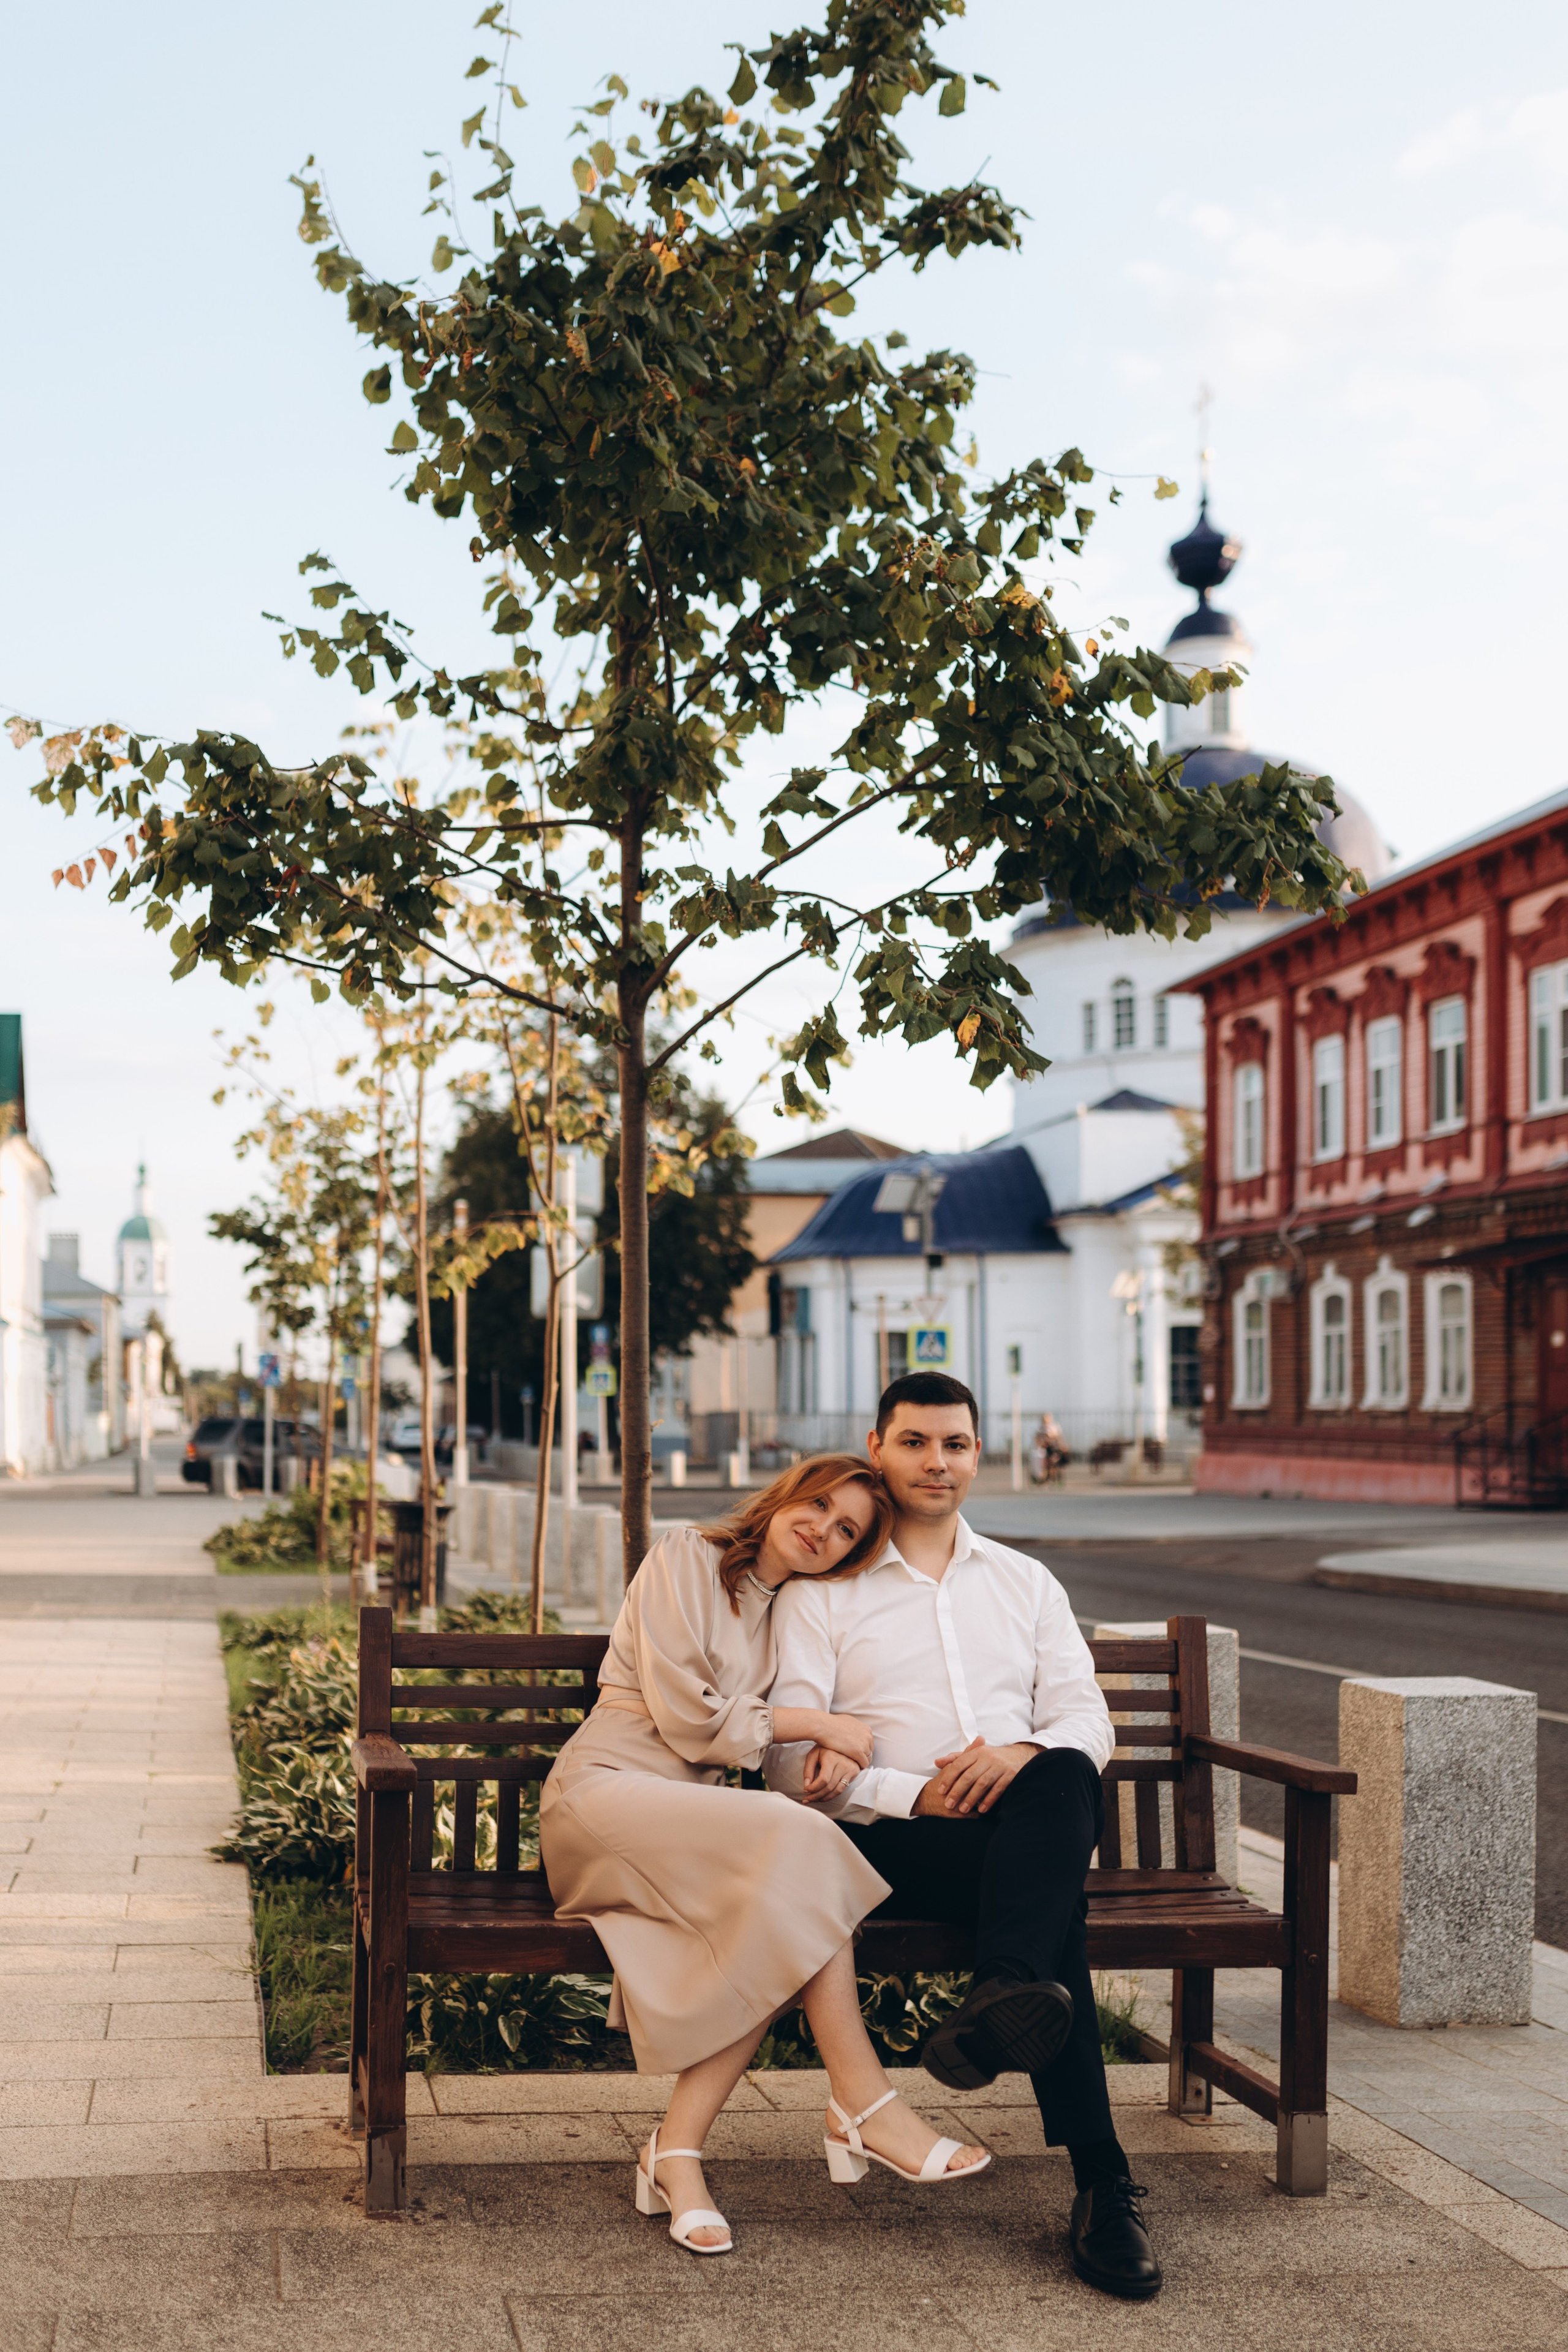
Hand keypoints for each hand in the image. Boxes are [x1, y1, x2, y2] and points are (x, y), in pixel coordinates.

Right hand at [769, 1708, 873, 1768]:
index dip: (863, 1749)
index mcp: (866, 1729)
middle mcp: (868, 1736)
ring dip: (861, 1762)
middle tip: (855, 1761)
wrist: (824, 1727)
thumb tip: (851, 1729)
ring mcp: (864, 1744)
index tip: (856, 1754)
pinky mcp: (859, 1753)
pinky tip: (851, 1768)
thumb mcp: (847, 1721)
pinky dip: (859, 1766)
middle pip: (870, 1750)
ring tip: (852, 1766)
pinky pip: (864, 1763)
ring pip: (868, 1758)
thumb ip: (853, 1727)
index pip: (869, 1743)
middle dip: (863, 1756)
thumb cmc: (831, 1724)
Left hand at [801, 1745, 861, 1804]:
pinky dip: (833, 1794)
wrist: (841, 1739)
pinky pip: (843, 1788)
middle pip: (830, 1787)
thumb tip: (807, 1787)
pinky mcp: (855, 1772)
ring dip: (825, 1798)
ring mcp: (851, 1768)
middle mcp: (843, 1763)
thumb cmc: (824, 1748)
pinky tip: (824, 1795)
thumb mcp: (813, 1755)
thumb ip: (808, 1770)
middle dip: (816, 1796)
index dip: (813, 1788)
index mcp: (832, 1757)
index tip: (805, 1791)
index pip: (823, 1780)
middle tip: (807, 1800)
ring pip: (838, 1790)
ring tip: (815, 1799)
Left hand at [913, 1737, 1039, 1817]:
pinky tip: (981, 1810)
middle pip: (969, 1776)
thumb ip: (955, 1759)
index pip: (959, 1765)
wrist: (1018, 1755)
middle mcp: (987, 1758)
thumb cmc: (990, 1757)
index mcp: (977, 1752)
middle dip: (957, 1791)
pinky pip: (998, 1789)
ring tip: (962, 1810)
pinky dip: (989, 1800)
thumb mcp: (974, 1754)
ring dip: (971, 1798)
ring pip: (982, 1783)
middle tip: (948, 1804)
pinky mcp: (1010, 1775)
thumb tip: (937, 1763)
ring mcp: (1000, 1766)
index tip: (940, 1791)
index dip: (948, 1778)